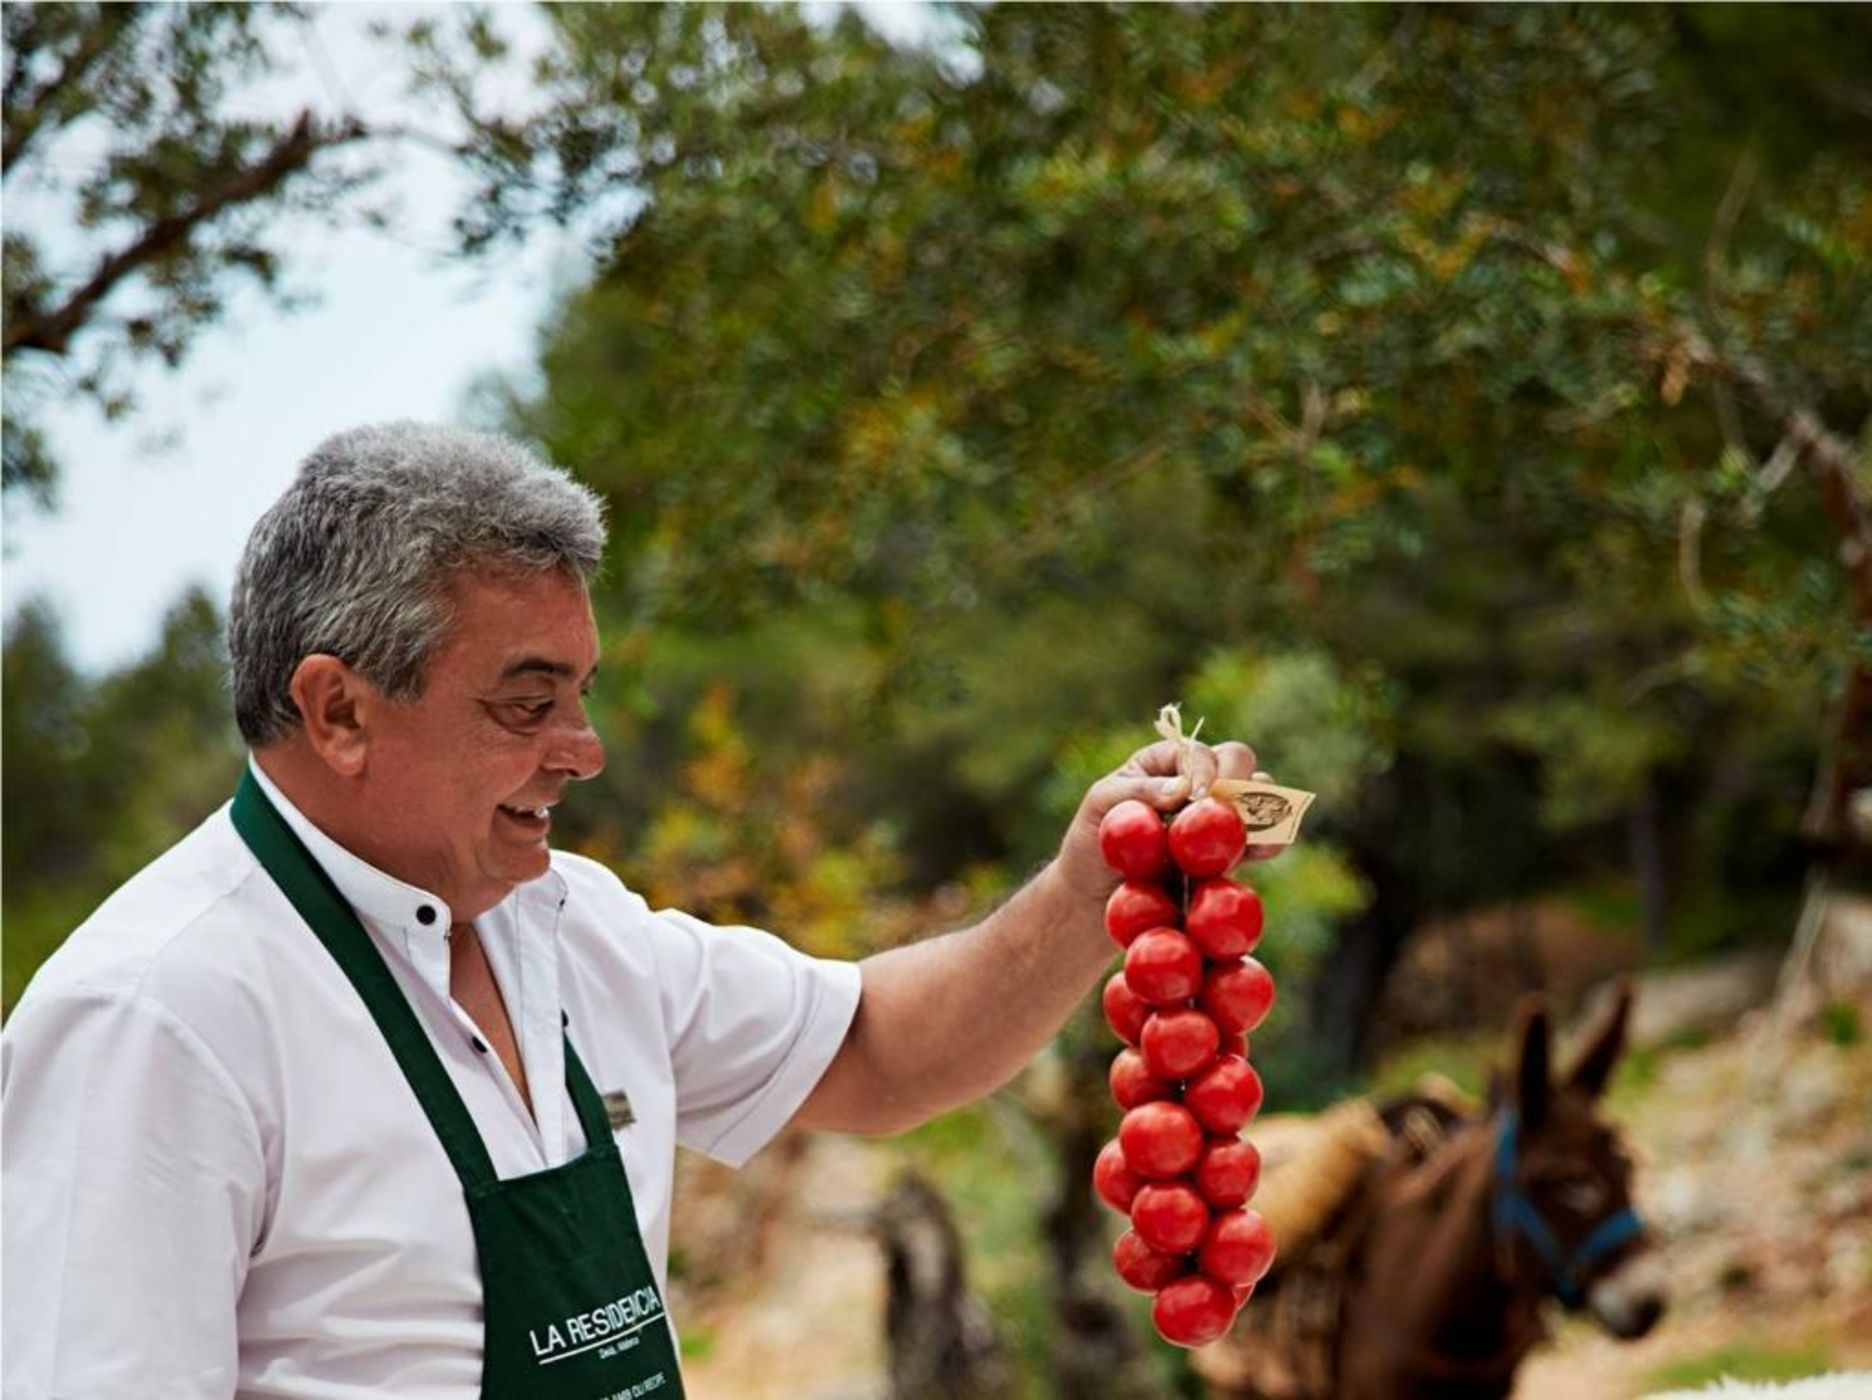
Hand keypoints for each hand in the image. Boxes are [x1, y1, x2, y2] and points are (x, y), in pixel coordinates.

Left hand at [1053, 737, 1278, 899]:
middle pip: (1238, 762)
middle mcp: (1197, 782)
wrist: (1096, 899)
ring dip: (1261, 810)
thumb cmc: (1091, 843)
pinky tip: (1262, 851)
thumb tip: (1182, 787)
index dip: (1205, 769)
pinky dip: (1268, 841)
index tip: (1201, 796)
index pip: (1197, 752)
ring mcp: (1217, 817)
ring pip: (1259, 797)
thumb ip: (1138, 791)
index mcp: (1164, 762)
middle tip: (1228, 810)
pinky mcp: (1230, 852)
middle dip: (1238, 781)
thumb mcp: (1100, 808)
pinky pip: (1262, 839)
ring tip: (1251, 833)